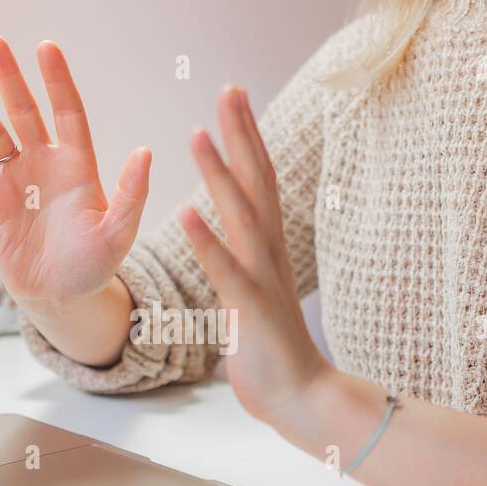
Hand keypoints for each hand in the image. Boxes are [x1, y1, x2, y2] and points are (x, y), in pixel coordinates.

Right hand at [0, 36, 150, 315]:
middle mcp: (46, 167)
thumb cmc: (95, 267)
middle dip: (10, 79)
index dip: (57, 82)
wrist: (62, 298)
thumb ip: (131, 195)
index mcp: (78, 168)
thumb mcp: (118, 234)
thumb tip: (145, 153)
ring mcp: (17, 184)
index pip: (68, 113)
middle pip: (25, 113)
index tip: (46, 48)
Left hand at [180, 85, 332, 427]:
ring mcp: (262, 278)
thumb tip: (225, 245)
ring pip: (242, 215)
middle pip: (257, 181)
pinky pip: (226, 270)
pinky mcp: (250, 308)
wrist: (300, 397)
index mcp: (266, 248)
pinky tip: (185, 214)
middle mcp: (269, 254)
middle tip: (229, 88)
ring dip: (219, 174)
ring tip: (198, 134)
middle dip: (241, 133)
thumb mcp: (251, 295)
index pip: (259, 180)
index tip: (233, 96)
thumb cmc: (272, 349)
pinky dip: (206, 242)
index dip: (246, 137)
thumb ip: (240, 265)